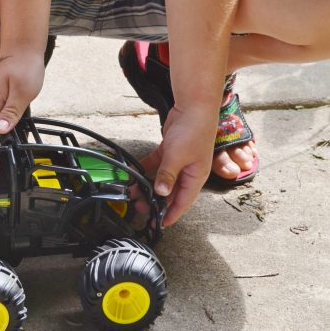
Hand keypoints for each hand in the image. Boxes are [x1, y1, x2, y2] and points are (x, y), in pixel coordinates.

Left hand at [139, 104, 217, 225]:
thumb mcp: (178, 156)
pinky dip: (145, 168)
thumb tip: (161, 193)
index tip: (158, 224)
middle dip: (155, 200)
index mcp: (196, 177)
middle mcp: (188, 171)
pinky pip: (156, 163)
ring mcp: (179, 160)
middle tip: (140, 207)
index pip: (183, 202)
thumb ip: (168, 175)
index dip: (170, 214)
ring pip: (161, 179)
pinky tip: (133, 172)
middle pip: (170, 192)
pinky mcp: (170, 150)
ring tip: (133, 192)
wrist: (194, 106)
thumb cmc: (194, 131)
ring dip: (148, 185)